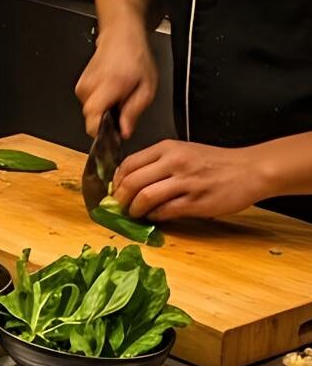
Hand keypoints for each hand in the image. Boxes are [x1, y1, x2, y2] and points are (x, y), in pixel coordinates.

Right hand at [75, 26, 157, 139]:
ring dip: (105, 111)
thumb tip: (124, 132)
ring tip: (120, 97)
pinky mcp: (80, 85)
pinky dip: (100, 103)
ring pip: (90, 112)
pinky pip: (89, 104)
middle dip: (107, 120)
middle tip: (124, 110)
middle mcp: (90, 86)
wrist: (120, 38)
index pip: (93, 116)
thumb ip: (134, 111)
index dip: (101, 132)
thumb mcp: (147, 88)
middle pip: (92, 118)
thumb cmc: (135, 59)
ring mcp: (82, 85)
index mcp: (108, 86)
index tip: (112, 136)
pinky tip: (112, 92)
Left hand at [112, 140, 266, 221]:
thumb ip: (159, 162)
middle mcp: (174, 162)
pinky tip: (154, 217)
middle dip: (121, 197)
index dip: (117, 180)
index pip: (129, 163)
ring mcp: (186, 183)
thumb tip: (132, 180)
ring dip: (135, 209)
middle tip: (119, 206)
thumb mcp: (184, 151)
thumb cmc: (216, 162)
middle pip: (132, 181)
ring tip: (134, 214)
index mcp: (167, 148)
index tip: (115, 189)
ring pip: (146, 196)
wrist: (250, 170)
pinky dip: (155, 216)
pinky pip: (166, 211)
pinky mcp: (197, 202)